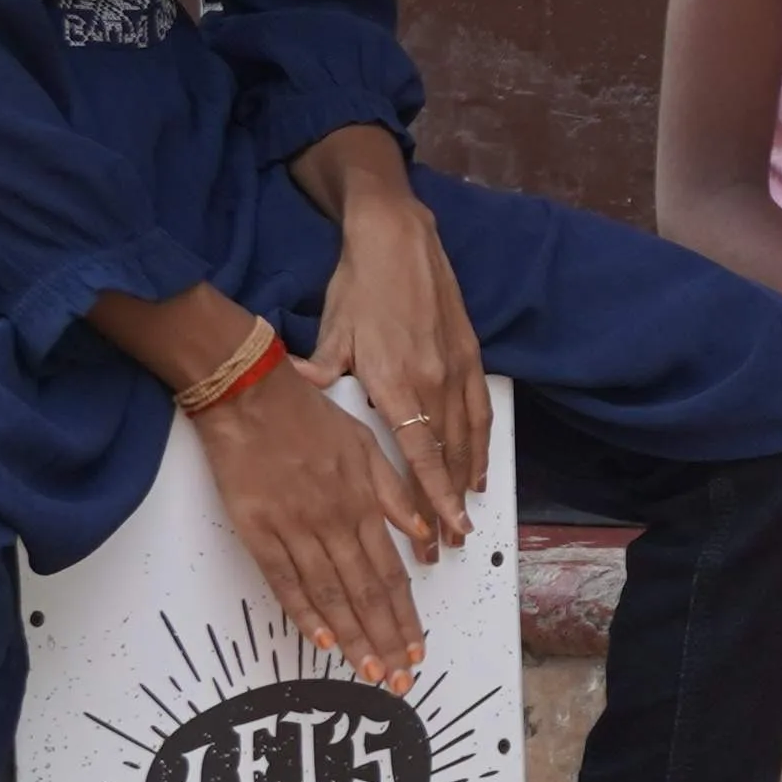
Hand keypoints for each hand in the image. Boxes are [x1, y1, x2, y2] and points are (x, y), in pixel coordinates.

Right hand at [190, 364, 435, 682]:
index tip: (418, 647)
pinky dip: (304, 612)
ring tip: (369, 672)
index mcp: (363, 502)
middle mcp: (335, 522)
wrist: (249, 396)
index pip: (391, 572)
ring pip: (331, 594)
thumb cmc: (308, 415)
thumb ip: (393, 493)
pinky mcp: (258, 530)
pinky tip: (321, 641)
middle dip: (386, 638)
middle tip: (400, 678)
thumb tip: (423, 533)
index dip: (405, 613)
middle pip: (366, 592)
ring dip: (352, 636)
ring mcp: (296, 528)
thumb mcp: (366, 444)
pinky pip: (285, 580)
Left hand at [310, 182, 484, 551]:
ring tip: (467, 516)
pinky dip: (482, 444)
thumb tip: (299, 391)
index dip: (431, 496)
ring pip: (468, 438)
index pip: (419, 454)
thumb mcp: (332, 330)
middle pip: (446, 456)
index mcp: (394, 380)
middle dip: (448, 504)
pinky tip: (480, 468)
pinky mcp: (470, 356)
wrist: (400, 238)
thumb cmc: (361, 285)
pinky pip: (480, 411)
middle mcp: (432, 381)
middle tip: (451, 542)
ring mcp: (456, 369)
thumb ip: (321, 371)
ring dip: (468, 480)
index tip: (439, 530)